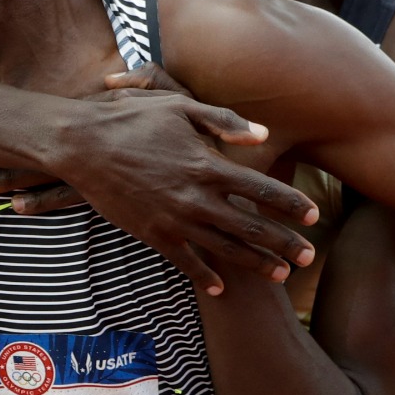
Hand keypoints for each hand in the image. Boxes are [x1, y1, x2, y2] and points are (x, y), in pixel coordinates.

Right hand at [0, 64, 318, 294]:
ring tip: (281, 274)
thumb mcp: (179, 107)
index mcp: (207, 165)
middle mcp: (196, 197)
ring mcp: (174, 220)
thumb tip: (262, 136)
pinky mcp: (152, 234)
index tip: (312, 215)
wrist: (82, 145)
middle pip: (251, 227)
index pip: (261, 189)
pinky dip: (205, 276)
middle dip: (284, 243)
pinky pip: (185, 262)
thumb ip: (224, 122)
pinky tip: (222, 287)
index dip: (290, 204)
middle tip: (310, 255)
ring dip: (256, 263)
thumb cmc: (132, 119)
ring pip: (225, 249)